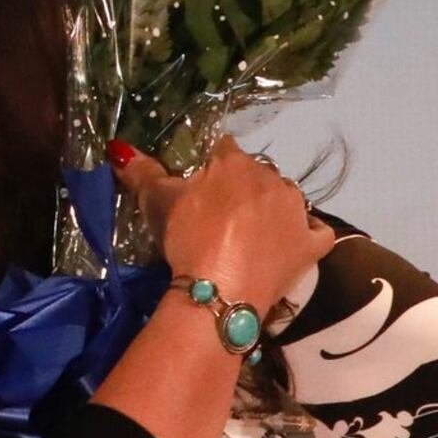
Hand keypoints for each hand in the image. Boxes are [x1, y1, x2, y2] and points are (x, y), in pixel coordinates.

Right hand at [148, 146, 331, 317]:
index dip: (210, 167)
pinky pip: (318, 232)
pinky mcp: (310, 245)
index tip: (198, 188)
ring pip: (287, 199)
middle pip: (256, 175)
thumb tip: (120, 148)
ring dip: (272, 209)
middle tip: (217, 218)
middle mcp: (272, 179)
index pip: (224, 149)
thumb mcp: (158, 202)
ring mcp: (296, 212)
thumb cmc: (189, 237)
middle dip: (241, 189)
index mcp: (235, 163)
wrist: (220, 288)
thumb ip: (142, 172)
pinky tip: (293, 243)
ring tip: (249, 235)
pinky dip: (307, 234)